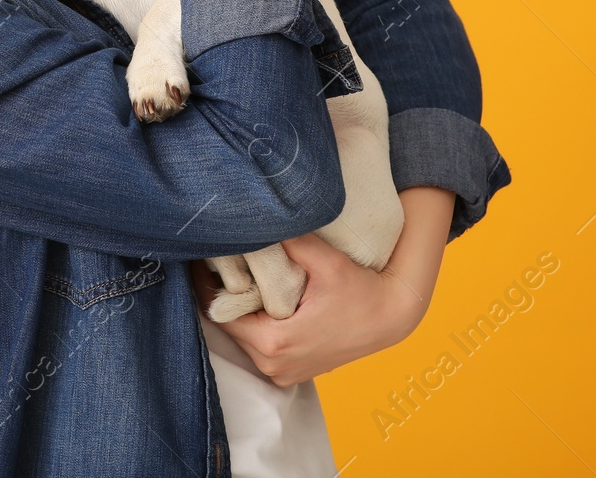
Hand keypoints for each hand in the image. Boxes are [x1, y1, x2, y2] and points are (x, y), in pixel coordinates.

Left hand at [188, 186, 454, 385]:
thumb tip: (258, 221)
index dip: (209, 284)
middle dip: (224, 296)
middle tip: (220, 263)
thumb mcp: (325, 261)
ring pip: (243, 338)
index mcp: (274, 343)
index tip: (204, 259)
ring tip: (240, 278)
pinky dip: (256, 325)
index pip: (219, 313)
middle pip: (229, 327)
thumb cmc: (361, 290)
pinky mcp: (291, 373)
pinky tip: (260, 300)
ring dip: (240, 311)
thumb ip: (290, 242)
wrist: (391, 317)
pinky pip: (260, 348)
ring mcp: (282, 374)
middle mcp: (273, 366)